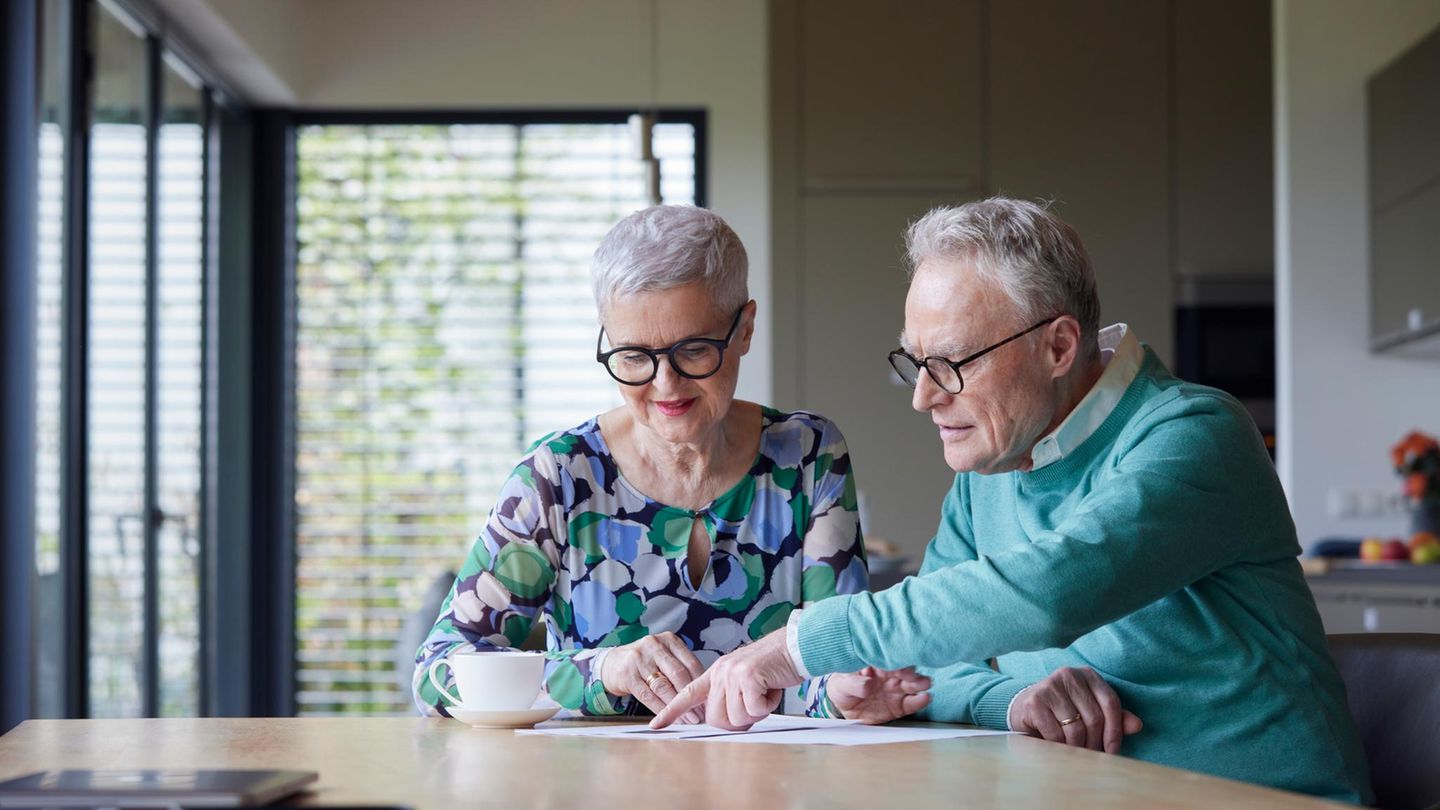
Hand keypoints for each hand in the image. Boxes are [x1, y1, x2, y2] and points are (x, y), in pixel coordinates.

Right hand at [603, 632, 704, 722]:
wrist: (612, 663)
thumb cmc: (645, 662)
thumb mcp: (664, 657)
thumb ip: (682, 668)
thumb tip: (705, 693)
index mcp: (669, 640)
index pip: (691, 663)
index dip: (702, 685)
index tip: (709, 701)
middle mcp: (654, 645)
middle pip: (678, 674)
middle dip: (691, 698)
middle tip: (701, 715)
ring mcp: (639, 659)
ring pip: (663, 686)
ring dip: (677, 707)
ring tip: (688, 719)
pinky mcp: (627, 675)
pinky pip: (647, 696)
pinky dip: (660, 709)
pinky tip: (668, 718)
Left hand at [650, 629, 800, 729]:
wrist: (793, 647)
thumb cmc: (772, 669)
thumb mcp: (744, 680)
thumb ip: (729, 696)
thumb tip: (723, 721)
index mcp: (716, 673)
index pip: (688, 694)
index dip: (672, 711)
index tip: (656, 725)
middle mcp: (720, 672)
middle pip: (716, 719)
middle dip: (737, 721)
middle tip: (754, 706)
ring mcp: (733, 673)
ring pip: (735, 717)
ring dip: (755, 713)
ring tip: (764, 693)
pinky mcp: (748, 677)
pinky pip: (753, 711)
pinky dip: (767, 706)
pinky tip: (771, 690)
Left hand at [826, 667, 931, 723]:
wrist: (844, 707)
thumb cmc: (842, 687)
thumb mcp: (841, 684)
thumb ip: (854, 683)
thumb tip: (868, 685)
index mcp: (875, 662)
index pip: (888, 658)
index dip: (895, 660)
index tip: (899, 665)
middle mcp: (890, 673)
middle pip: (906, 669)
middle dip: (912, 671)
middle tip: (914, 676)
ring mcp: (897, 688)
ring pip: (913, 683)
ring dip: (921, 683)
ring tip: (925, 684)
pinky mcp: (900, 705)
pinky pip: (912, 702)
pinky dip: (920, 701)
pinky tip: (925, 698)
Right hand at [1007, 666, 1142, 753]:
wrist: (1024, 707)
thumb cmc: (1063, 711)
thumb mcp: (1089, 710)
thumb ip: (1113, 717)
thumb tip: (1137, 725)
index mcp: (1087, 675)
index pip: (1111, 702)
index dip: (1115, 730)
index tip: (1113, 750)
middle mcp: (1069, 675)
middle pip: (1094, 718)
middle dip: (1095, 743)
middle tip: (1092, 755)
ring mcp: (1050, 686)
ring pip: (1075, 728)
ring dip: (1077, 747)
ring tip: (1075, 753)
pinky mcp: (1035, 701)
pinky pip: (1056, 733)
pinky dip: (1059, 746)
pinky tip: (1057, 746)